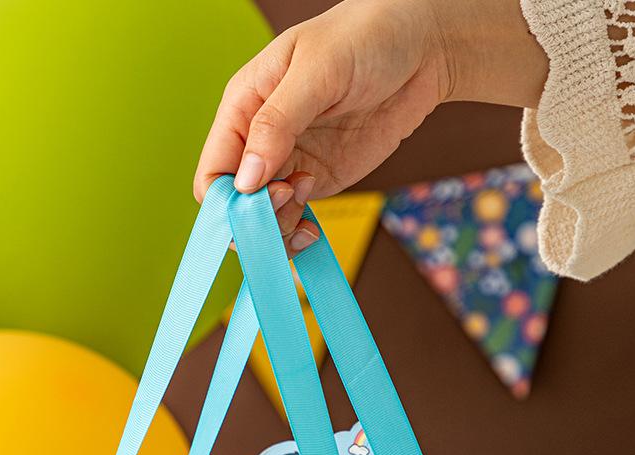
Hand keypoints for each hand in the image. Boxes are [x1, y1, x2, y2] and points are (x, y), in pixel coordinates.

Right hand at [194, 0, 546, 252]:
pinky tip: (312, 231)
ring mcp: (287, 165)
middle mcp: (258, 141)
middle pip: (235, 205)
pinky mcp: (315, 182)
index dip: (226, 198)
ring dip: (278, 227)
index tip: (258, 200)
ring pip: (262, 221)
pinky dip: (296, 236)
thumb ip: (278, 123)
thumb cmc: (364, 38)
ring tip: (307, 194)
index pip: (213, 170)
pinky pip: (291, 221)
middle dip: (255, 217)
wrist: (421, 50)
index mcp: (243, 107)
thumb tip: (245, 179)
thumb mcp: (317, 71)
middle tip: (291, 197)